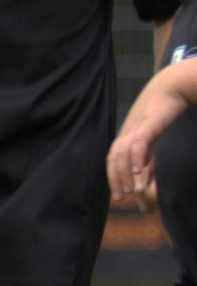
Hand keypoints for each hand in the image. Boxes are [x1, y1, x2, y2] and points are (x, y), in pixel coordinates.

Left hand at [109, 89, 183, 205]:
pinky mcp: (148, 123)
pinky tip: (139, 170)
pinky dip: (137, 157)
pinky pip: (138, 142)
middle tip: (121, 198)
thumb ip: (146, 156)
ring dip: (125, 173)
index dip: (114, 178)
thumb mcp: (151, 137)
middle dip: (116, 179)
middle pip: (114, 159)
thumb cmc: (161, 111)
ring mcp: (135, 127)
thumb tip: (140, 173)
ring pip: (123, 153)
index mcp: (126, 137)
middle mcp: (127, 133)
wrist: (171, 87)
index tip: (119, 196)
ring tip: (133, 190)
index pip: (113, 160)